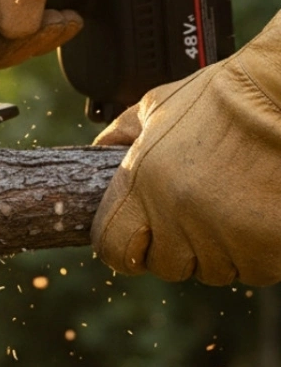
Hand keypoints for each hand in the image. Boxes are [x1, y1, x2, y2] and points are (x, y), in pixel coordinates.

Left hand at [91, 12, 280, 285]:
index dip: (125, 248)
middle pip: (167, 265)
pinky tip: (261, 213)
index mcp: (142, 183)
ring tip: (235, 204)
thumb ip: (124, 133)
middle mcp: (177, 214)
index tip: (140, 237)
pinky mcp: (266, 247)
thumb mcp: (157, 105)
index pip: (114, 250)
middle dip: (180, 247)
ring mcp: (223, 234)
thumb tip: (102, 147)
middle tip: (199, 212)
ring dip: (222, 249)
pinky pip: (255, 269)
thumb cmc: (227, 96)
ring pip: (214, 270)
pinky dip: (259, 251)